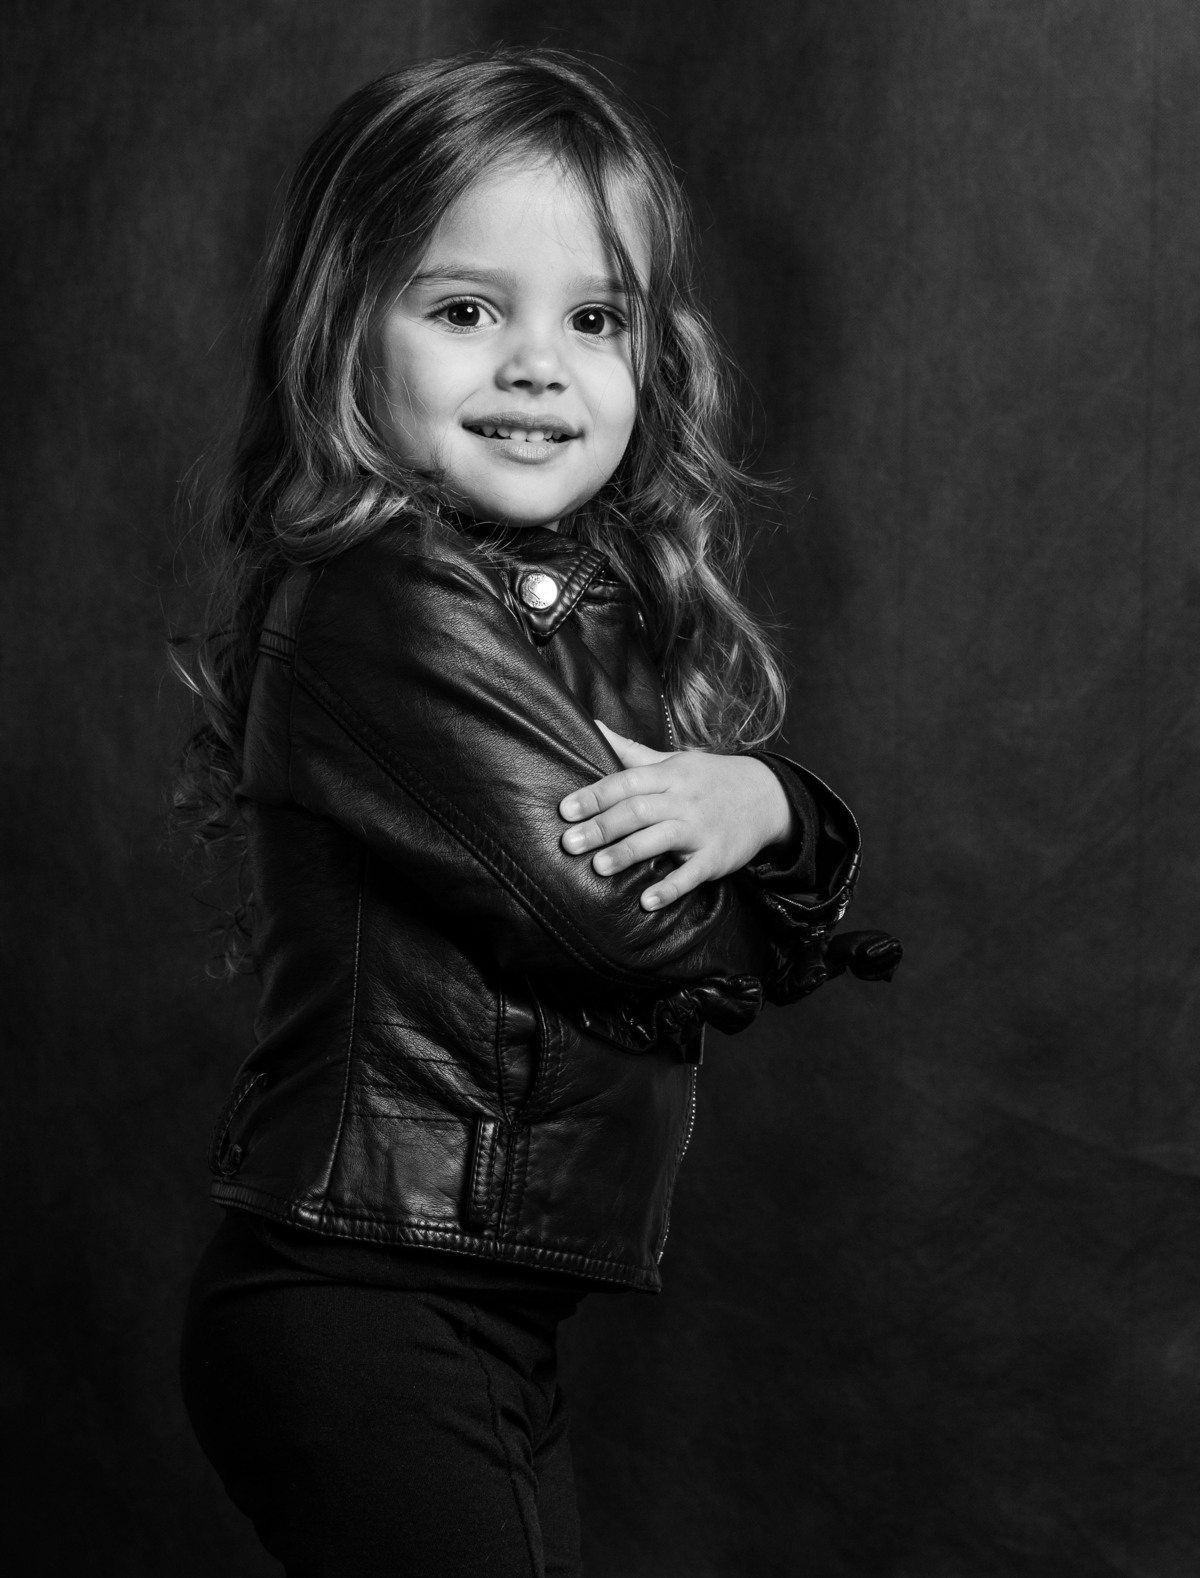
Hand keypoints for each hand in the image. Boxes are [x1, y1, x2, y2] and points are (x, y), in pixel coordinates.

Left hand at [559, 719, 793, 909]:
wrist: (767, 797)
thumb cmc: (709, 779)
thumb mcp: (674, 760)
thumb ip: (631, 751)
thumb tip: (592, 724)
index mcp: (670, 775)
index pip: (626, 782)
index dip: (595, 795)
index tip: (566, 810)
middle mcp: (684, 800)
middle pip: (638, 810)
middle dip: (602, 827)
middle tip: (569, 843)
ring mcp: (702, 829)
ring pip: (661, 838)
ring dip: (628, 853)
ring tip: (598, 867)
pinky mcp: (717, 857)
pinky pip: (691, 874)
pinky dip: (670, 888)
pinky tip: (647, 901)